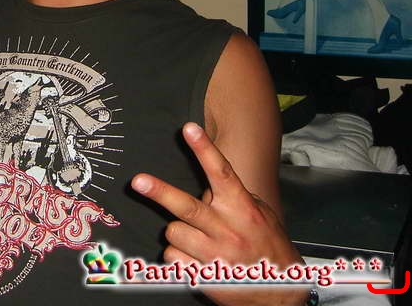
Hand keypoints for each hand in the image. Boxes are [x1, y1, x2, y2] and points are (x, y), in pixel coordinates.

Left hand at [131, 123, 304, 305]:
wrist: (281, 293)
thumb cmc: (268, 245)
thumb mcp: (260, 214)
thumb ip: (231, 196)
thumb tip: (205, 184)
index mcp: (242, 208)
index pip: (222, 172)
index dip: (204, 149)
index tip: (189, 128)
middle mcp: (228, 230)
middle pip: (187, 207)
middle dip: (160, 193)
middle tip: (137, 181)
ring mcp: (214, 255)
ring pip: (173, 232)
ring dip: (178, 232)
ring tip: (196, 238)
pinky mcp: (203, 277)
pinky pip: (172, 257)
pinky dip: (177, 255)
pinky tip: (194, 258)